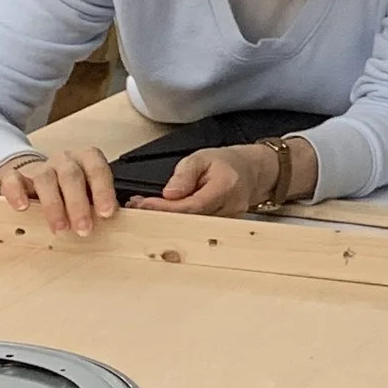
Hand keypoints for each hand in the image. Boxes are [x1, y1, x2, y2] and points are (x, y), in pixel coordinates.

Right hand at [0, 147, 117, 234]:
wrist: (32, 181)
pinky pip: (13, 180)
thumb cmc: (68, 190)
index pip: (97, 169)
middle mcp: (63, 161)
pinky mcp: (14, 177)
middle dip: (79, 204)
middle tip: (84, 229)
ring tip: (59, 228)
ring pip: (45, 178)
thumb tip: (121, 222)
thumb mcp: (88, 194)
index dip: (103, 190)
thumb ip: (102, 204)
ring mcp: (38, 167)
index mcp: (85, 160)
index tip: (106, 213)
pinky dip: (17, 193)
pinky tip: (23, 208)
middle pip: (71, 175)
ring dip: (54, 205)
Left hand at [139, 139, 311, 218]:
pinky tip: (162, 215)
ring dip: (166, 219)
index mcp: (226, 186)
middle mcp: (230, 208)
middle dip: (160, 215)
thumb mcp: (202, 157)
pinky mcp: (222, 230)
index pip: (191, 205)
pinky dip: (177, 222)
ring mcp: (228, 221)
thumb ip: (185, 174)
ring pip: (191, 227)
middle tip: (137, 207)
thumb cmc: (226, 163)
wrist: (250, 172)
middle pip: (189, 220)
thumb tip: (169, 194)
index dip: (164, 208)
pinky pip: (196, 229)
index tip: (142, 204)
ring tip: (145, 208)